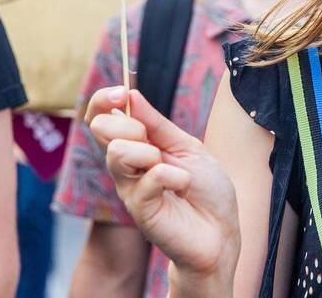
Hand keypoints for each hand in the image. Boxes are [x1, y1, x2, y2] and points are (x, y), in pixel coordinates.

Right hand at [85, 87, 239, 279]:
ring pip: (118, 152)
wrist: (221, 230)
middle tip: (157, 146)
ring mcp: (130, 189)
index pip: (100, 117)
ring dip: (151, 153)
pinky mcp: (140, 211)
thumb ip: (157, 124)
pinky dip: (175, 177)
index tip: (121, 91)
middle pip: (102, 129)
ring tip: (174, 170)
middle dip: (131, 125)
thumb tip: (130, 95)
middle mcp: (125, 167)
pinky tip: (183, 186)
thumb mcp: (186, 146)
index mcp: (135, 146)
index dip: (102, 100)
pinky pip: (151, 178)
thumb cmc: (205, 189)